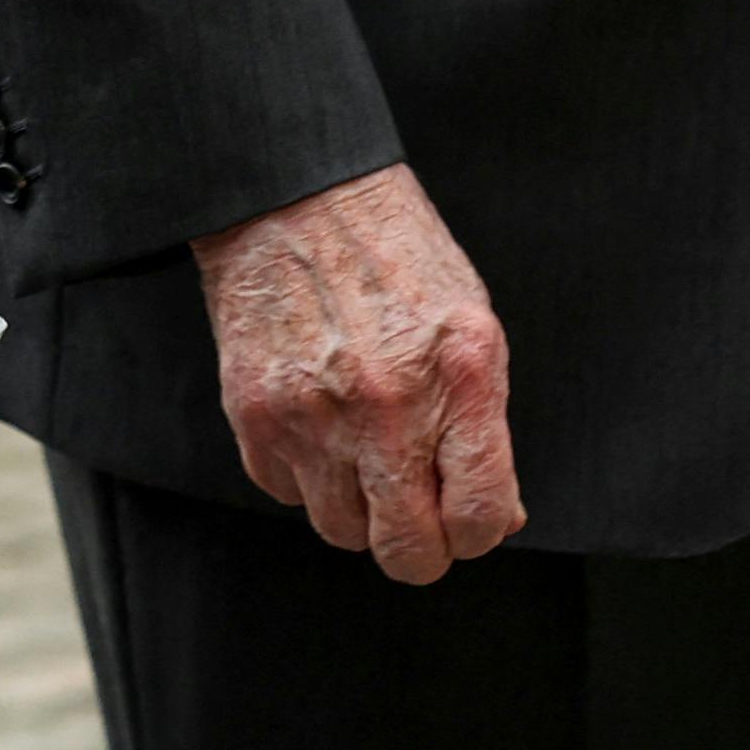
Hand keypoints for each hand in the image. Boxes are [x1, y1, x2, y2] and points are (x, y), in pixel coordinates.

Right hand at [190, 164, 523, 583]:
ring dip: (357, 509)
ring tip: (360, 452)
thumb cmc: (393, 255)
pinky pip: (286, 493)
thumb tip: (494, 518)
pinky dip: (304, 475)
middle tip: (415, 512)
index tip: (465, 517)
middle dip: (419, 547)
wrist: (293, 196)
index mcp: (458, 377)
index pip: (479, 520)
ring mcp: (314, 415)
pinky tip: (317, 422)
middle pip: (408, 552)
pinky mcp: (255, 415)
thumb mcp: (471, 325)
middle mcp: (387, 405)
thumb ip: (483, 424)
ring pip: (342, 532)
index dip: (477, 533)